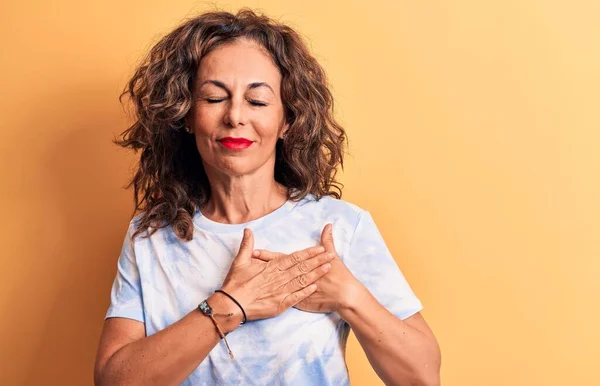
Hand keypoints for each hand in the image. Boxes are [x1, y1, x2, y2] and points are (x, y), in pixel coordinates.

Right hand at [217, 228, 334, 324]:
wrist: (232, 304)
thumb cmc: (235, 283)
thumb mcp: (240, 261)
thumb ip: (247, 245)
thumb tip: (248, 230)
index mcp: (272, 267)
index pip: (295, 257)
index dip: (309, 253)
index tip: (320, 248)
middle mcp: (279, 277)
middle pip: (302, 267)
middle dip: (318, 261)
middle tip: (331, 256)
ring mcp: (281, 291)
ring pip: (302, 280)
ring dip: (316, 274)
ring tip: (328, 268)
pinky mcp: (280, 304)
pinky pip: (296, 297)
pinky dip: (306, 292)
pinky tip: (315, 287)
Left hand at [252, 224, 360, 313]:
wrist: (345, 295)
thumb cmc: (339, 274)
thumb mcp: (333, 255)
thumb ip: (327, 241)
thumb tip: (328, 225)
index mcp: (301, 266)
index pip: (281, 258)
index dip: (268, 255)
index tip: (255, 252)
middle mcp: (296, 278)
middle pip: (275, 271)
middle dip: (261, 268)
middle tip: (246, 264)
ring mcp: (296, 291)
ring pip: (276, 286)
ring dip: (264, 283)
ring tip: (250, 280)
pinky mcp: (299, 302)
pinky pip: (284, 300)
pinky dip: (273, 298)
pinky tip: (263, 298)